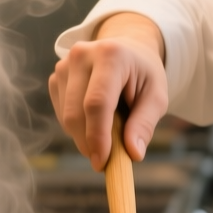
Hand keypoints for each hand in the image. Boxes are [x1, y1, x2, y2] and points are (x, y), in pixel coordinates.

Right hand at [49, 13, 168, 169]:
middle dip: (89, 143)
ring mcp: (64, 65)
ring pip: (66, 117)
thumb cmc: (144, 75)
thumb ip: (145, 124)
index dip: (97, 136)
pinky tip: (95, 120)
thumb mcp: (156, 97)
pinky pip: (61, 114)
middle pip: (76, 113)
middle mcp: (82, 55)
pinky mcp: (55, 77)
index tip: (102, 162)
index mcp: (111, 55)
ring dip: (84, 137)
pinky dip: (78, 127)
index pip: (97, 103)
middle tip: (106, 161)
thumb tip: (133, 153)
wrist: (128, 50)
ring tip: (109, 131)